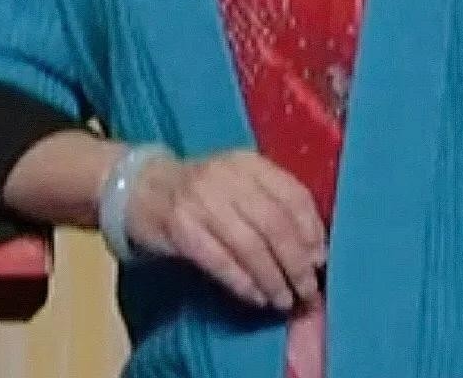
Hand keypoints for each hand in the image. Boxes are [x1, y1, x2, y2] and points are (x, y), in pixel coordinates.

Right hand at [124, 148, 326, 309]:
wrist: (142, 187)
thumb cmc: (202, 189)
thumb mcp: (238, 181)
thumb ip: (271, 203)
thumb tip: (313, 249)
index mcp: (249, 162)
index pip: (292, 194)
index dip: (312, 230)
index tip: (321, 259)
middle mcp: (228, 176)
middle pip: (274, 223)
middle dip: (296, 261)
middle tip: (306, 290)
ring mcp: (202, 200)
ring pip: (249, 245)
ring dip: (272, 278)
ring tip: (283, 300)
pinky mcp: (180, 228)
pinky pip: (220, 260)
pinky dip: (242, 282)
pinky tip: (256, 297)